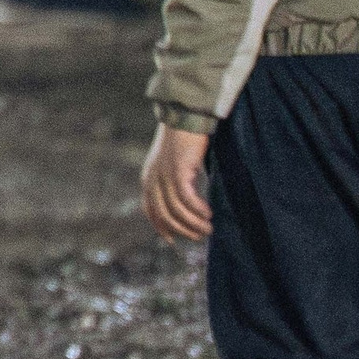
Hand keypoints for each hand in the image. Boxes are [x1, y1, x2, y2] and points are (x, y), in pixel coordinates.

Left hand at [140, 123, 211, 243]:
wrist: (184, 117)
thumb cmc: (182, 141)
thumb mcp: (171, 164)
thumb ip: (173, 182)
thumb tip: (185, 203)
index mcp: (149, 179)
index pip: (151, 211)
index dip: (161, 228)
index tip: (173, 241)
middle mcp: (153, 179)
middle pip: (165, 215)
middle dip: (183, 230)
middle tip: (200, 236)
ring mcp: (164, 176)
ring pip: (177, 211)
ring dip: (194, 224)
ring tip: (208, 228)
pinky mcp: (178, 171)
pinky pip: (187, 199)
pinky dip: (198, 210)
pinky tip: (208, 214)